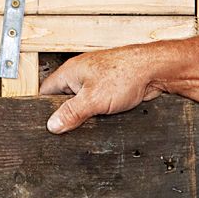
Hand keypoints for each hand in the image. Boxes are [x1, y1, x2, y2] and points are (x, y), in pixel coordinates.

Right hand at [39, 43, 176, 133]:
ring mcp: (94, 82)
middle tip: (71, 127)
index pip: (45, 92)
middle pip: (63, 100)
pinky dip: (98, 112)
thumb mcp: (92, 99)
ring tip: (91, 121)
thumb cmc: (126, 74)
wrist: (154, 70)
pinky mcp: (108, 90)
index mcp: (69, 72)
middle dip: (67, 114)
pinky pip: (96, 104)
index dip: (43, 109)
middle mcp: (80, 75)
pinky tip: (104, 118)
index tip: (46, 125)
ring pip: (81, 104)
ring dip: (85, 114)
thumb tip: (52, 125)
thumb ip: (71, 113)